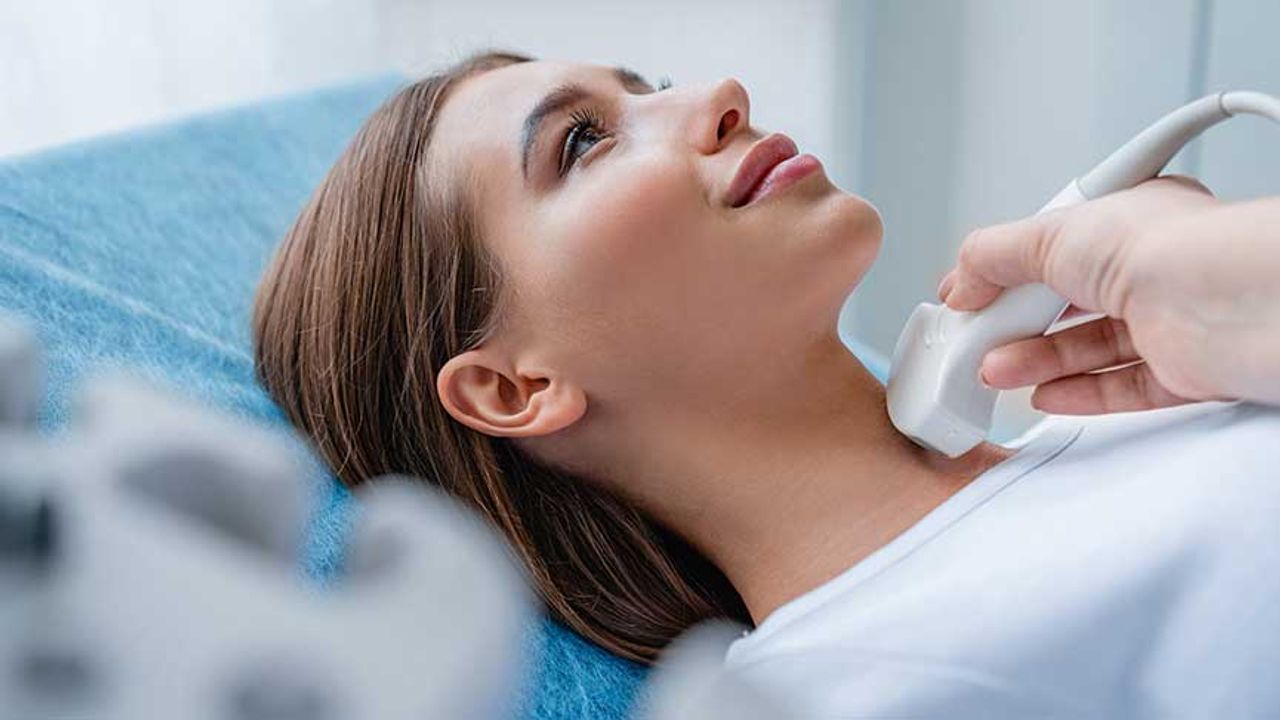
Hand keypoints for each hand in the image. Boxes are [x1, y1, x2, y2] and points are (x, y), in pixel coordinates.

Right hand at [936, 176, 1279, 413]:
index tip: (968, 294)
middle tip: (972, 339)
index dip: (1006, 273)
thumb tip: (961, 277)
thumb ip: (994, 254)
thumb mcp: (1052, 233)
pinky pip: (1122, 387)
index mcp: (1127, 220)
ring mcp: (1169, 321)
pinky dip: (1079, 394)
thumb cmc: (1169, 247)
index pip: (1053, 247)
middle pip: (1065, 303)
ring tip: (994, 371)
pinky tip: (1043, 394)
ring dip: (1035, 361)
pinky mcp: (1185, 370)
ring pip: (1088, 347)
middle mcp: (1152, 268)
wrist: (1232, 303)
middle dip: (1012, 324)